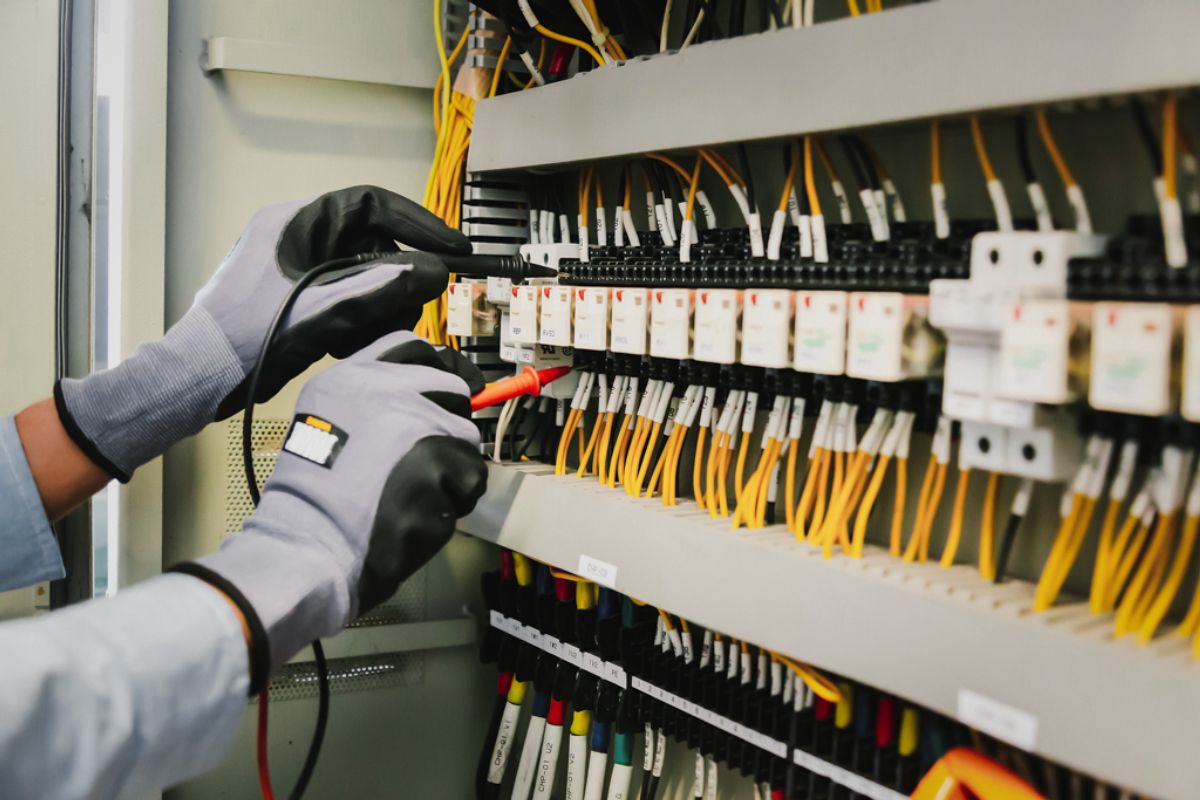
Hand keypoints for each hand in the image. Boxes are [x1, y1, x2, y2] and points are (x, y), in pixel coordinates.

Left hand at [56, 185, 466, 480]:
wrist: (198, 379)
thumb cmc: (242, 340)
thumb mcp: (323, 312)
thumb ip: (381, 289)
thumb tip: (432, 272)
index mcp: (296, 223)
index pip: (373, 204)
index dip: (419, 224)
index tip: (452, 249)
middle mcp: (297, 239)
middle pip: (372, 247)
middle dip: (395, 282)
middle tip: (408, 311)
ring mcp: (295, 269)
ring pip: (362, 277)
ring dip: (377, 307)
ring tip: (370, 335)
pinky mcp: (296, 298)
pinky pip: (345, 298)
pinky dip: (357, 320)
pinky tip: (347, 344)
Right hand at [173, 331, 487, 689]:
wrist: (309, 545)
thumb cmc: (314, 498)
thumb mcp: (325, 421)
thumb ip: (373, 402)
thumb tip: (431, 397)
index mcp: (353, 377)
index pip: (413, 349)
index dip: (440, 369)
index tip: (452, 389)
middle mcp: (389, 392)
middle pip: (453, 392)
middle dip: (447, 428)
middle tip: (423, 462)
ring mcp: (419, 427)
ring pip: (466, 440)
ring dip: (450, 472)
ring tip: (411, 495)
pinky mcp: (440, 466)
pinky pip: (470, 481)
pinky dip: (453, 503)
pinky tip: (417, 514)